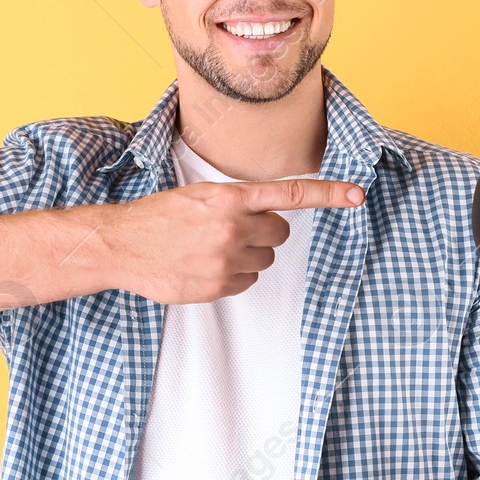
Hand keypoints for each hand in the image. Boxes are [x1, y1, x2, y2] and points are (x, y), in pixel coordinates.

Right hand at [99, 178, 363, 304]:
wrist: (121, 245)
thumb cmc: (159, 217)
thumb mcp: (199, 196)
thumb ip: (236, 202)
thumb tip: (272, 217)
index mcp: (229, 197)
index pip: (290, 194)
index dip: (329, 194)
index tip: (358, 194)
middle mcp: (232, 227)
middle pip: (279, 232)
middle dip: (263, 231)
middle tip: (231, 230)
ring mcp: (225, 259)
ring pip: (264, 259)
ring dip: (247, 255)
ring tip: (210, 248)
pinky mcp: (217, 286)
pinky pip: (246, 282)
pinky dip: (232, 276)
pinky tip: (204, 266)